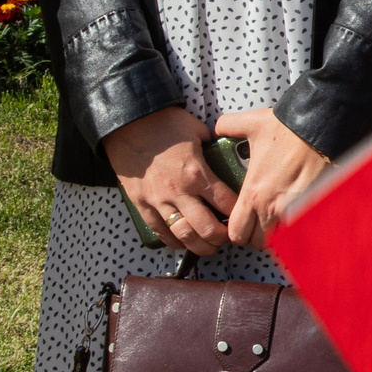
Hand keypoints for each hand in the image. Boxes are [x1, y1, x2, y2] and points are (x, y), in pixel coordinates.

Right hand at [102, 107, 234, 257]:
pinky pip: (159, 231)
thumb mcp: (197, 131)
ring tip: (209, 247)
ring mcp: (158, 201)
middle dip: (221, 238)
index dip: (238, 213)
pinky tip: (184, 243)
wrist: (127, 125)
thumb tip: (226, 150)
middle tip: (228, 238)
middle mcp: (179, 192)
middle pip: (206, 227)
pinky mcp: (141, 205)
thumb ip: (213, 145)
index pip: (226, 203)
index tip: (243, 215)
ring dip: (200, 246)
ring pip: (183, 235)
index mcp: (197, 173)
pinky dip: (173, 241)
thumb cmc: (163, 124)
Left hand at [214, 108, 329, 247]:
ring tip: (277, 219)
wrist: (322, 128)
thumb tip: (218, 128)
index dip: (236, 230)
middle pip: (257, 242)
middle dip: (256, 236)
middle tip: (257, 223)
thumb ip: (229, 126)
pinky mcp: (313, 206)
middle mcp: (271, 207)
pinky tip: (295, 212)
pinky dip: (296, 226)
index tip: (241, 222)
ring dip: (276, 233)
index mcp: (253, 193)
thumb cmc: (289, 128)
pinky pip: (301, 228)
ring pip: (280, 239)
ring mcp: (294, 210)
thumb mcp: (252, 123)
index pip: (236, 232)